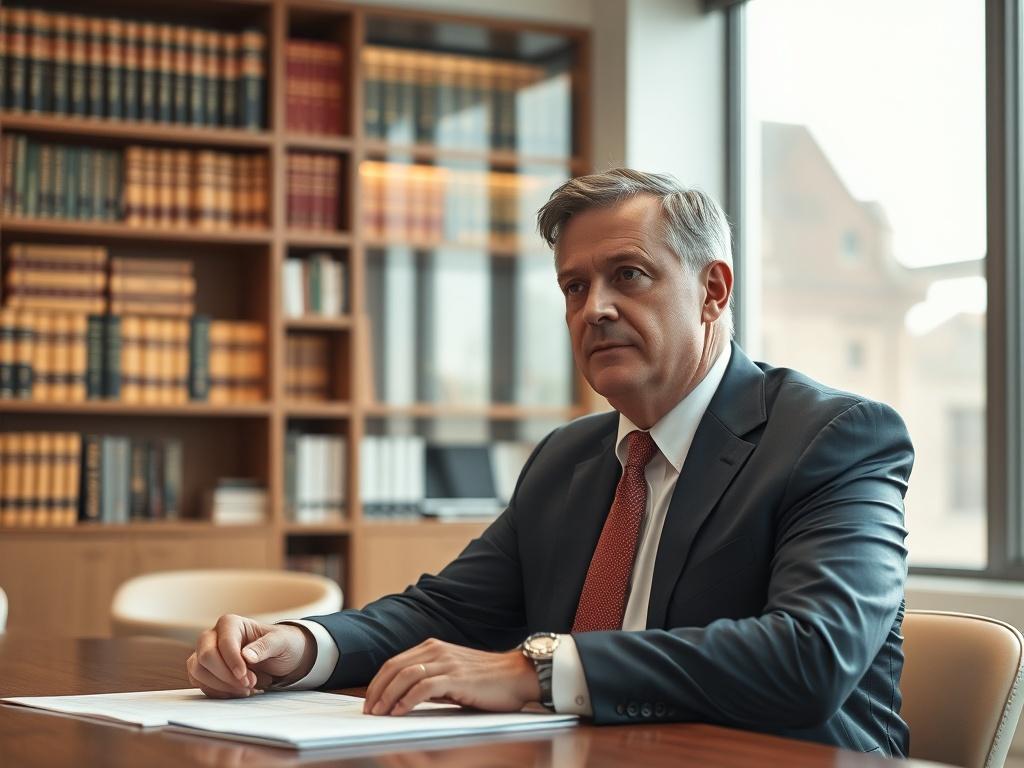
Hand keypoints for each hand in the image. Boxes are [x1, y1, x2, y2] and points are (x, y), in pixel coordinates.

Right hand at [186, 614, 314, 698]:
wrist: (279, 658)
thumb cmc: (280, 645)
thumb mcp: (281, 642)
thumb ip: (265, 646)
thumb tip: (246, 655)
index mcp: (231, 623)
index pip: (224, 643)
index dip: (233, 663)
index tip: (247, 678)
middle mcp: (213, 636)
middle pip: (205, 657)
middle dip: (226, 676)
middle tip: (250, 684)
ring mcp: (205, 653)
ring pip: (198, 672)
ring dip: (222, 686)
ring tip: (247, 689)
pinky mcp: (204, 670)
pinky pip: (200, 684)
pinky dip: (218, 692)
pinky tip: (238, 691)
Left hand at [362, 638, 540, 715]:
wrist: (517, 675)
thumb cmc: (486, 679)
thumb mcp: (452, 674)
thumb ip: (429, 680)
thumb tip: (402, 698)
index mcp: (433, 648)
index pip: (394, 663)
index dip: (377, 682)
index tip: (369, 701)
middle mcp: (437, 651)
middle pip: (395, 668)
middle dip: (377, 690)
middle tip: (369, 710)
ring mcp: (447, 663)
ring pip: (405, 676)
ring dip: (387, 696)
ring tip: (380, 713)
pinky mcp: (457, 677)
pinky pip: (424, 687)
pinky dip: (407, 700)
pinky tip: (400, 712)